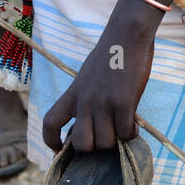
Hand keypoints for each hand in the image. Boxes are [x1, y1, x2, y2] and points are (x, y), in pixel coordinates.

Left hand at [42, 5, 155, 152]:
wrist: (126, 35)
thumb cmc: (110, 54)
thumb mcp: (87, 77)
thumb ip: (85, 99)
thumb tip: (93, 125)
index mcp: (72, 93)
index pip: (50, 123)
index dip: (51, 141)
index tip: (60, 149)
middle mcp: (85, 102)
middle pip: (82, 145)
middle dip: (94, 149)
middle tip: (105, 137)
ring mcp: (103, 103)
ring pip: (105, 143)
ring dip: (116, 141)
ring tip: (123, 128)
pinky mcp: (123, 102)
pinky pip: (125, 133)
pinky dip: (131, 134)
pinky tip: (134, 125)